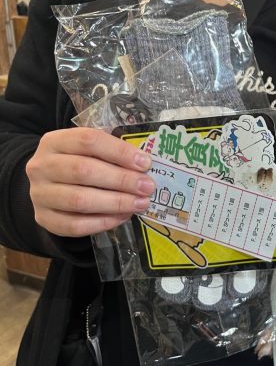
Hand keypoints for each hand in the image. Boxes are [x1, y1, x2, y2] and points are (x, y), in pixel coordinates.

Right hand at [26, 127, 155, 236]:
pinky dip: (103, 222)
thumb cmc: (77, 163)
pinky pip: (75, 225)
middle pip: (83, 170)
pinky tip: (123, 216)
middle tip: (147, 186)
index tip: (145, 163)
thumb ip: (112, 153)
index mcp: (54, 142)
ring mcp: (39, 194)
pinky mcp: (44, 219)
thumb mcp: (89, 150)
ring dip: (116, 202)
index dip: (119, 152)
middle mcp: (41, 166)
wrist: (47, 185)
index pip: (88, 140)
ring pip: (79, 200)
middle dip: (121, 179)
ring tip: (140, 203)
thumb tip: (144, 165)